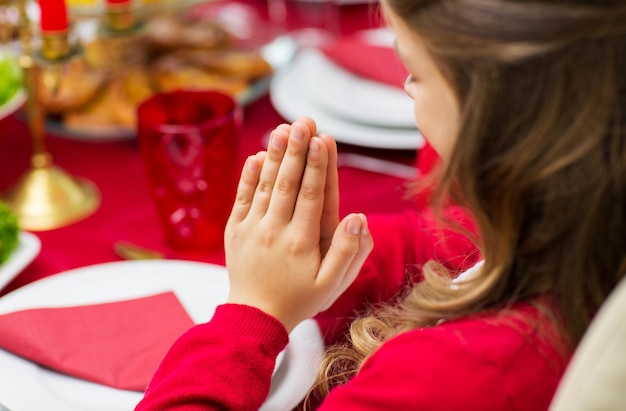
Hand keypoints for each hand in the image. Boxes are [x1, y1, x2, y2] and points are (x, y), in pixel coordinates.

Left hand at [224, 118, 372, 331]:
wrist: (254, 316)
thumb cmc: (299, 299)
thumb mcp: (331, 285)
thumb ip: (347, 252)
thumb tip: (358, 218)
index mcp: (301, 242)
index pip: (311, 196)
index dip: (317, 166)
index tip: (322, 138)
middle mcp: (275, 231)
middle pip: (288, 184)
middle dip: (296, 150)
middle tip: (303, 121)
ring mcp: (252, 229)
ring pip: (265, 186)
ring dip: (274, 156)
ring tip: (282, 128)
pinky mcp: (235, 231)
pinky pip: (242, 199)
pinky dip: (248, 177)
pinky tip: (256, 156)